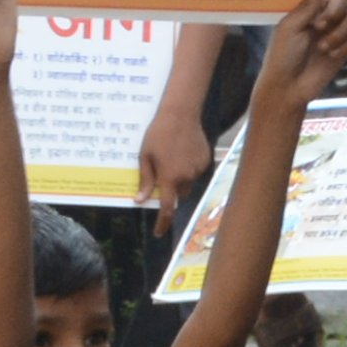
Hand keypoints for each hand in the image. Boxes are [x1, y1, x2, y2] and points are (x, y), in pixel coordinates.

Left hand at [139, 110, 217, 224]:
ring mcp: (198, 169)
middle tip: (163, 173)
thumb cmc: (158, 134)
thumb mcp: (145, 157)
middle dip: (172, 190)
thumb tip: (141, 200)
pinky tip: (183, 151)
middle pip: (179, 194)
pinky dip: (189, 167)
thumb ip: (145, 181)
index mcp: (169, 178)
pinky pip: (196, 171)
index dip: (162, 223)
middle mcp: (186, 177)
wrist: (180, 114)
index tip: (159, 233)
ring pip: (188, 183)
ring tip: (173, 156)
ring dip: (180, 178)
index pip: (167, 208)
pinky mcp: (205, 160)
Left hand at [252, 0, 346, 124]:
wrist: (290, 87)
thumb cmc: (282, 55)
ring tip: (322, 47)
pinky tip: (332, 54)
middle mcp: (323, 9)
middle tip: (319, 25)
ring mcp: (336, 27)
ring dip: (339, 32)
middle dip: (336, 8)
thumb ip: (307, 5)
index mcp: (306, 0)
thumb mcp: (289, 27)